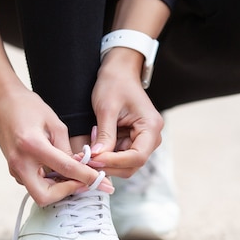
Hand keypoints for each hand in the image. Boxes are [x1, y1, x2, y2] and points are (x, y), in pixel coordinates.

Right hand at [0, 85, 113, 205]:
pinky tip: (59, 170)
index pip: (65, 168)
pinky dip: (49, 182)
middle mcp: (20, 162)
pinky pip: (33, 183)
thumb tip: (80, 167)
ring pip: (39, 192)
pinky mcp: (13, 169)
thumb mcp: (54, 123)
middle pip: (44, 196)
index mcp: (32, 146)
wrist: (0, 103)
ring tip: (74, 174)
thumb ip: (66, 148)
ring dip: (58, 188)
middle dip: (66, 193)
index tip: (104, 184)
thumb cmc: (28, 107)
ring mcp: (13, 168)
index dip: (87, 177)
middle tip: (83, 183)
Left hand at [90, 48, 163, 176]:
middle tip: (86, 161)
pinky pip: (120, 157)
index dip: (116, 162)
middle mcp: (152, 137)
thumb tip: (97, 158)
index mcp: (151, 126)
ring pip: (126, 164)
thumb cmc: (115, 84)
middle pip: (133, 164)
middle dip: (110, 166)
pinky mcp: (132, 141)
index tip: (94, 160)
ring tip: (87, 154)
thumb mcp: (107, 108)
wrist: (119, 73)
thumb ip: (105, 135)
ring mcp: (143, 140)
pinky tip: (93, 151)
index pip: (137, 156)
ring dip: (106, 163)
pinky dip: (106, 157)